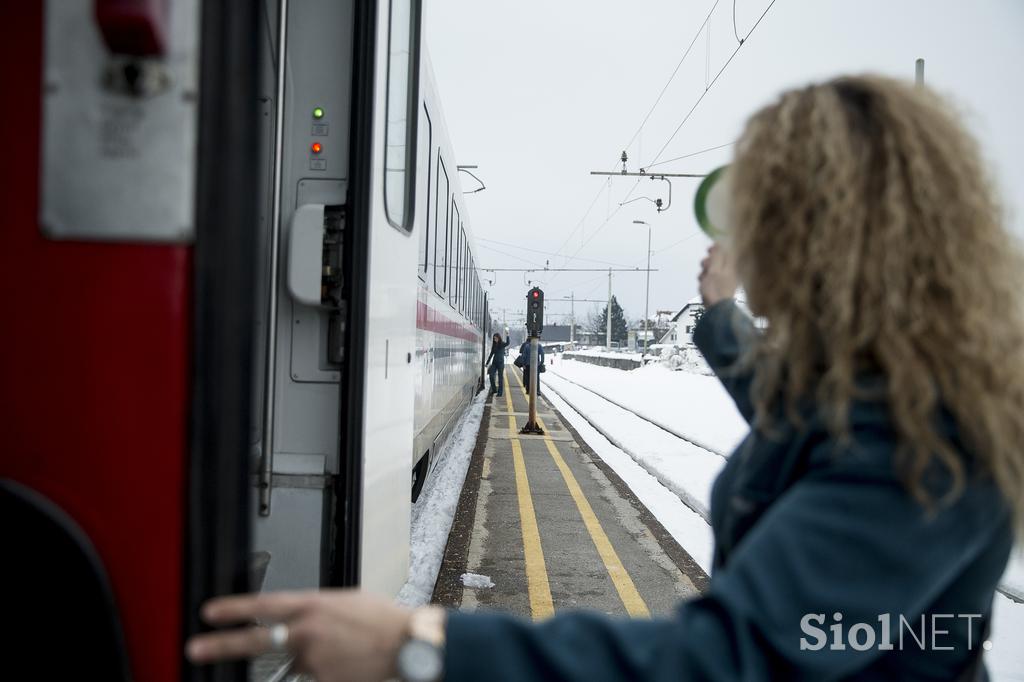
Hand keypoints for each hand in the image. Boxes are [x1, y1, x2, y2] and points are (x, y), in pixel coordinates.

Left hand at [186, 589, 411, 681]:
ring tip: (315, 655)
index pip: (263, 605)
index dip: (233, 609)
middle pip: (255, 640)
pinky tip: (344, 662)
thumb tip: (297, 618)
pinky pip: (312, 677)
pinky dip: (323, 672)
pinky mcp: (323, 680)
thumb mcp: (343, 601)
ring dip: (300, 660)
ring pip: (292, 663)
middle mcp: (307, 631)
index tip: (209, 613)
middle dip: (221, 645)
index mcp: (312, 605)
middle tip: (195, 649)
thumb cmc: (379, 618)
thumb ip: (314, 609)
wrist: (405, 642)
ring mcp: (313, 659)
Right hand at [698, 244, 737, 306]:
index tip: (708, 250)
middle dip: (708, 262)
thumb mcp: (714, 269)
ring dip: (705, 272)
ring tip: (703, 279)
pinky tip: (703, 285)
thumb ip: (717, 256)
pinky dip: (706, 280)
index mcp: (732, 266)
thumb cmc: (715, 290)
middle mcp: (730, 272)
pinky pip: (712, 279)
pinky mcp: (720, 287)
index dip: (716, 248)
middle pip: (718, 260)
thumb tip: (720, 242)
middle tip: (705, 266)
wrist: (717, 310)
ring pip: (713, 270)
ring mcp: (726, 280)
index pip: (726, 251)